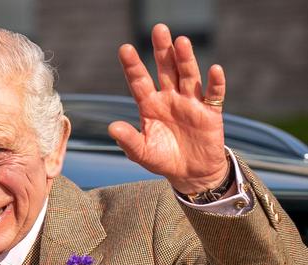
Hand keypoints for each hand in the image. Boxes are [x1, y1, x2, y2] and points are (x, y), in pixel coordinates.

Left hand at [108, 24, 227, 194]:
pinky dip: (215, 83)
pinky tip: (214, 70)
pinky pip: (213, 95)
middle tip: (158, 29)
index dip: (132, 65)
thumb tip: (112, 127)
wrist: (190, 173)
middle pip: (165, 69)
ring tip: (181, 42)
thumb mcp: (142, 153)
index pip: (139, 81)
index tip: (124, 49)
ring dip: (185, 59)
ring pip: (188, 76)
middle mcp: (170, 98)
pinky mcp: (210, 112)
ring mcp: (190, 103)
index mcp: (150, 106)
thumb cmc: (163, 159)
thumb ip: (128, 140)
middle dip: (161, 50)